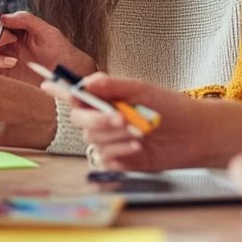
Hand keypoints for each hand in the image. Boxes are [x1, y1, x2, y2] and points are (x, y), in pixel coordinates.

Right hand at [0, 5, 94, 84]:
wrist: (70, 75)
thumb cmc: (60, 51)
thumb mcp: (46, 30)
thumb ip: (24, 19)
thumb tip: (2, 17)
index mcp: (12, 31)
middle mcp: (4, 46)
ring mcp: (1, 63)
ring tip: (12, 60)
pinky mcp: (3, 80)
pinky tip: (9, 66)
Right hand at [43, 72, 221, 170]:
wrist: (195, 134)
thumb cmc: (171, 107)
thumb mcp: (142, 90)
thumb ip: (113, 86)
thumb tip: (86, 81)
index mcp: (106, 98)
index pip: (76, 94)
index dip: (59, 89)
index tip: (46, 84)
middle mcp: (104, 118)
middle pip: (79, 119)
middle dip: (97, 119)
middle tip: (120, 118)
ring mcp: (111, 140)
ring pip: (92, 140)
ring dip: (113, 136)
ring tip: (139, 132)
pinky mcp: (120, 160)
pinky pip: (104, 159)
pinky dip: (118, 152)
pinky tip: (136, 147)